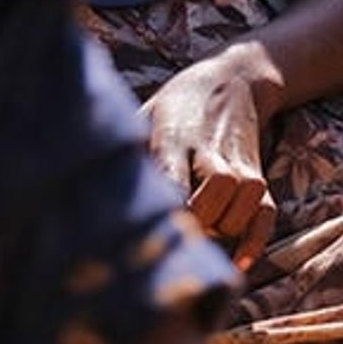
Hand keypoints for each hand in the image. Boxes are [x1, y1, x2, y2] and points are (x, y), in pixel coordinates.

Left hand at [142, 50, 278, 268]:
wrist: (235, 80)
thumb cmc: (174, 107)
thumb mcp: (142, 116)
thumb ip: (121, 151)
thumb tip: (76, 187)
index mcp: (172, 137)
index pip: (171, 176)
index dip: (165, 208)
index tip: (148, 234)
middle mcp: (208, 150)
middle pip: (216, 191)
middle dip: (198, 220)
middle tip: (175, 234)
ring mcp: (237, 162)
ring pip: (244, 200)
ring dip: (225, 225)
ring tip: (202, 229)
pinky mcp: (257, 173)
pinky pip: (266, 212)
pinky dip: (255, 240)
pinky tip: (238, 263)